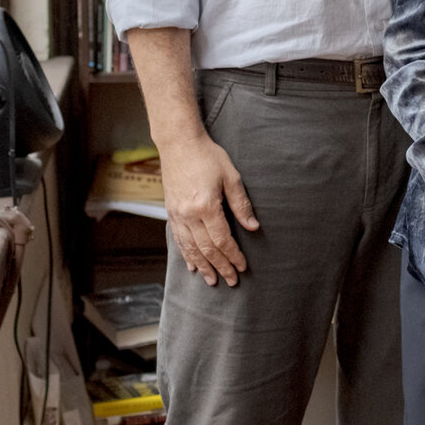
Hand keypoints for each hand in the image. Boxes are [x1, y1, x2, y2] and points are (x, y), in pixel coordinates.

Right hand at [159, 132, 258, 286]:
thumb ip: (241, 204)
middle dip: (220, 267)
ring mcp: (177, 214)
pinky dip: (186, 255)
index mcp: (206, 206)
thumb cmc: (208, 156)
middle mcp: (189, 214)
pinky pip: (178, 239)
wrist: (179, 143)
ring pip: (190, 248)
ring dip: (202, 266)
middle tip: (231, 281)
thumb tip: (253, 227)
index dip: (233, 255)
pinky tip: (192, 265)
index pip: (222, 239)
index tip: (242, 267)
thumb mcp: (231, 176)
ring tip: (211, 280)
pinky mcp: (171, 211)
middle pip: (206, 249)